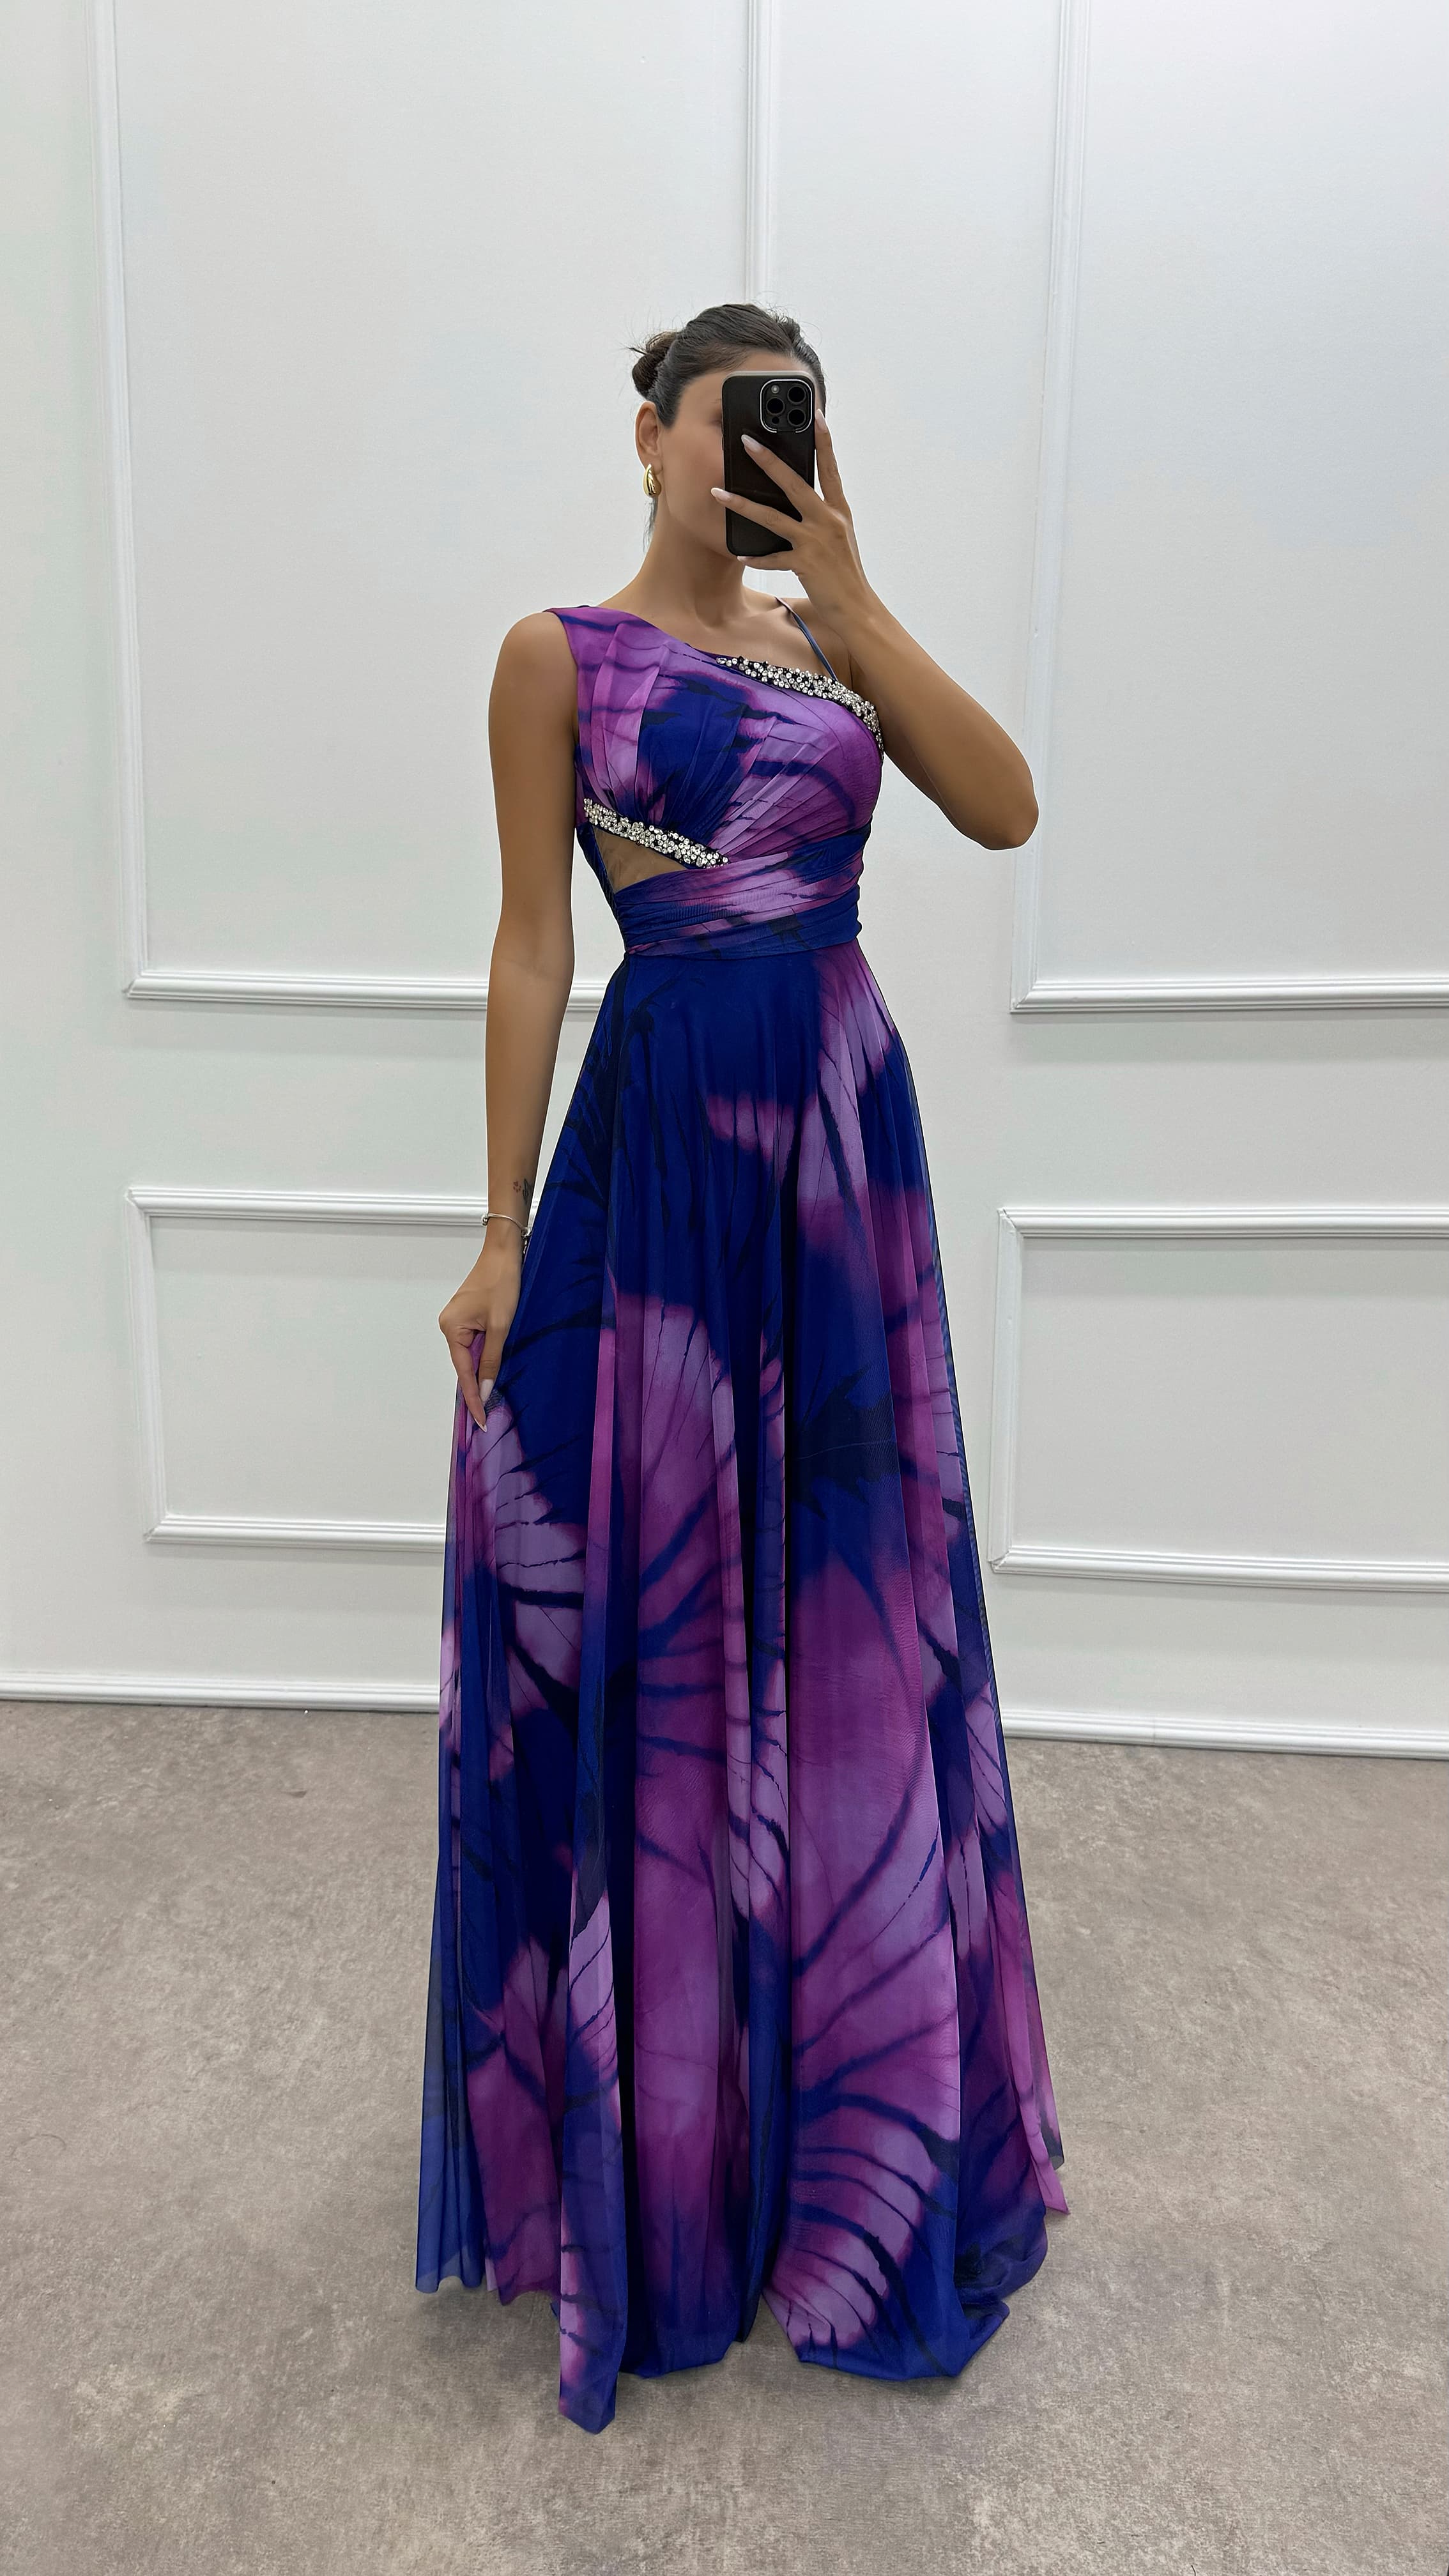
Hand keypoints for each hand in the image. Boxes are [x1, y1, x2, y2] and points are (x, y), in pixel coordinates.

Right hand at [439, 1240, 520, 1431]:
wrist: (504, 1253)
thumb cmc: (502, 1284)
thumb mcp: (501, 1326)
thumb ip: (492, 1359)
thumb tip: (485, 1390)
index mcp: (452, 1329)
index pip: (463, 1373)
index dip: (473, 1398)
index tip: (479, 1421)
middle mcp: (449, 1326)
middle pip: (466, 1364)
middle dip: (479, 1385)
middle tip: (490, 1414)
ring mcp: (457, 1320)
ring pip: (472, 1353)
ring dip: (485, 1367)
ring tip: (496, 1391)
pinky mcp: (468, 1315)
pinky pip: (476, 1342)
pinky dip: (486, 1353)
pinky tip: (495, 1365)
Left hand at [710, 412, 874, 632]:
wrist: (857, 608)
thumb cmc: (845, 574)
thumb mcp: (840, 538)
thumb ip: (823, 517)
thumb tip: (801, 501)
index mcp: (838, 512)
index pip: (830, 469)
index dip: (824, 441)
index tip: (815, 414)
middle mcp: (828, 521)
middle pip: (794, 483)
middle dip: (769, 461)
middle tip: (748, 442)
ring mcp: (816, 542)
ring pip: (773, 517)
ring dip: (743, 504)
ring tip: (719, 493)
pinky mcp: (805, 564)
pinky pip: (773, 558)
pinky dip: (757, 557)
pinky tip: (740, 554)